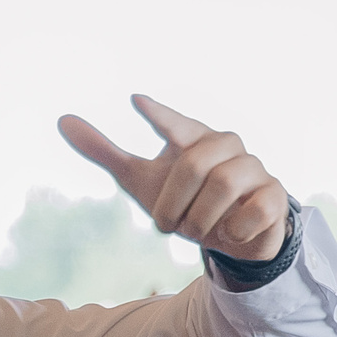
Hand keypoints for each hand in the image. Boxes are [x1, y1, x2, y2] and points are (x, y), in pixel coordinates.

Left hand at [58, 95, 290, 262]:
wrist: (228, 235)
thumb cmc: (182, 198)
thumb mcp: (139, 179)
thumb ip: (105, 151)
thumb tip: (63, 120)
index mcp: (193, 137)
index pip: (175, 123)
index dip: (159, 115)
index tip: (136, 102)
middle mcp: (227, 146)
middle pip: (194, 165)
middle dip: (173, 204)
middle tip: (169, 224)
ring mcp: (254, 168)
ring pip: (224, 185)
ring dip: (199, 219)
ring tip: (197, 229)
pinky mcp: (274, 197)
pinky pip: (252, 211)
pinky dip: (232, 230)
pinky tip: (230, 231)